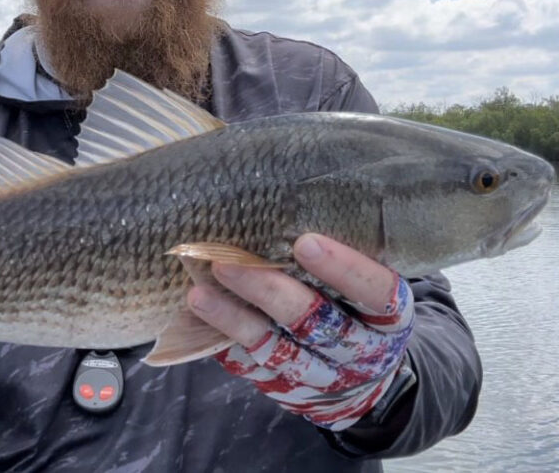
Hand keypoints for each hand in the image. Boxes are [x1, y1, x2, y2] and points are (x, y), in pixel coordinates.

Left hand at [188, 234, 413, 431]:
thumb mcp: (369, 289)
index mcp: (390, 319)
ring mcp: (321, 375)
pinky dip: (225, 341)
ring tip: (200, 294)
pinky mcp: (287, 388)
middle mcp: (359, 351)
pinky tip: (200, 319)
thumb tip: (285, 201)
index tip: (306, 242)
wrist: (360, 380)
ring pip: (276, 349)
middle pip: (315, 322)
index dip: (345, 269)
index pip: (378, 293)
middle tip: (228, 262)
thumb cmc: (358, 311)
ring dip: (234, 320)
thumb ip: (344, 258)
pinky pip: (253, 366)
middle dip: (269, 291)